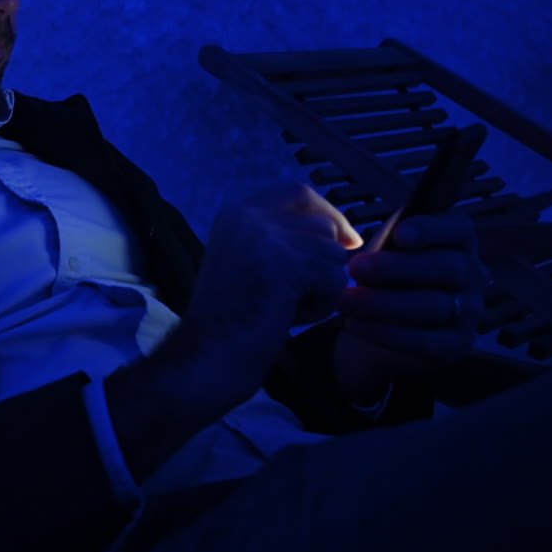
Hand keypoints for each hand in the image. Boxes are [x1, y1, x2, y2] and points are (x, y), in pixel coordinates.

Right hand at [159, 184, 362, 407]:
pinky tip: (288, 319)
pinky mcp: (284, 265)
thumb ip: (283, 242)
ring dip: (321, 288)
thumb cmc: (229, 323)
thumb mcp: (250, 265)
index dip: (327, 215)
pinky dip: (321, 306)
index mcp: (235, 214)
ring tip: (285, 310)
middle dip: (323, 264)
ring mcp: (264, 238)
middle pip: (323, 226)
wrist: (205, 357)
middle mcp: (247, 216)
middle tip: (292, 298)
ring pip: (333, 254)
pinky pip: (334, 279)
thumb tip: (346, 237)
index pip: (299, 194)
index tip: (345, 242)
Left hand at [334, 211, 487, 402]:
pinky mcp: (456, 345)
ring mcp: (470, 312)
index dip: (431, 230)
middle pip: (447, 267)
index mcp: (460, 242)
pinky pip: (426, 341)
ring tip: (346, 300)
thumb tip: (357, 233)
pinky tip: (354, 324)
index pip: (459, 229)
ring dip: (384, 303)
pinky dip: (387, 332)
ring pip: (435, 306)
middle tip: (355, 268)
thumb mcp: (386, 247)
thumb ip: (385, 236)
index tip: (399, 234)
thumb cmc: (386, 273)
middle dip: (397, 267)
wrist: (380, 322)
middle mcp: (474, 275)